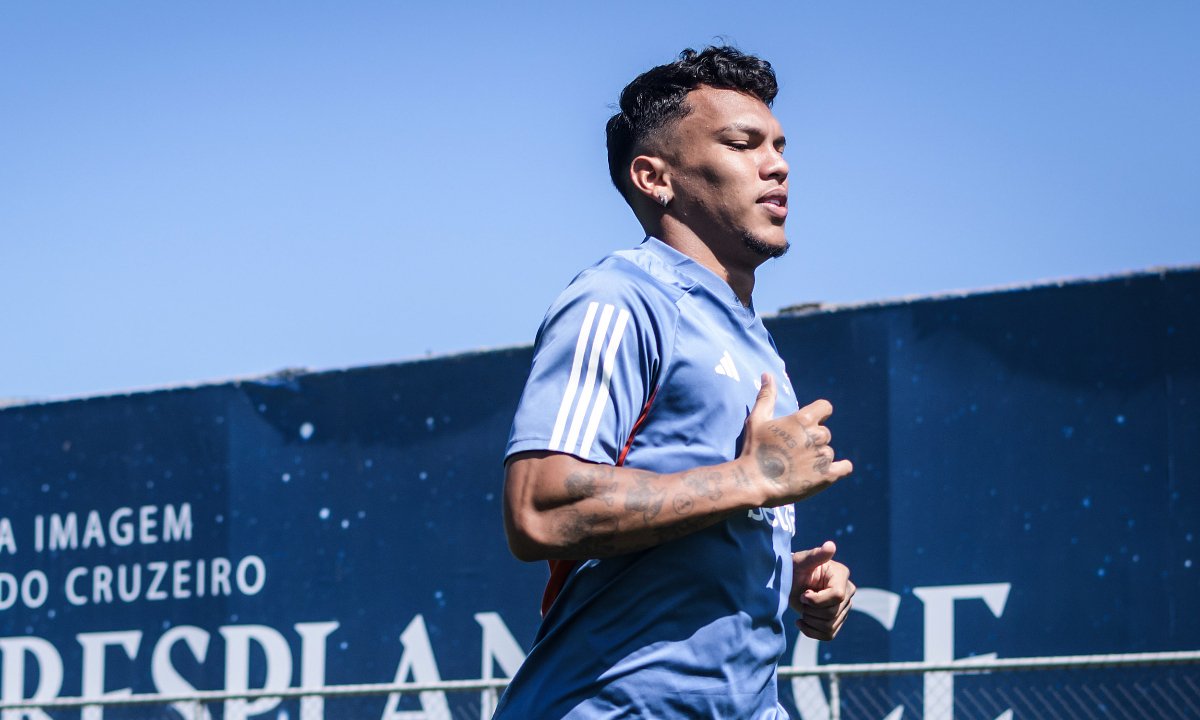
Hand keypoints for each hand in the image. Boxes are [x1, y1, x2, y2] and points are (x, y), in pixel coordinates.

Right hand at [740, 373, 852, 505]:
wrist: (754, 481)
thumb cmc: (754, 448)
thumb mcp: (757, 419)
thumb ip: (766, 396)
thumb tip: (767, 374)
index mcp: (804, 420)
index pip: (826, 407)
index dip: (819, 413)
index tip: (808, 422)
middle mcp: (817, 436)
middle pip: (824, 432)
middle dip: (812, 439)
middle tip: (793, 450)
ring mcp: (823, 456)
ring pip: (827, 451)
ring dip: (817, 456)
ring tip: (797, 466)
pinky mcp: (827, 476)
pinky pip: (845, 468)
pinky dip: (840, 468)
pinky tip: (829, 470)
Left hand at [790, 540, 854, 640]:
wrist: (789, 582)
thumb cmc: (794, 568)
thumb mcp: (800, 561)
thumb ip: (815, 555)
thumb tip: (830, 546)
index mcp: (841, 575)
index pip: (837, 596)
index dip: (817, 600)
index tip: (803, 595)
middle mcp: (847, 591)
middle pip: (832, 613)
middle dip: (811, 610)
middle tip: (801, 600)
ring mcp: (844, 607)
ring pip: (830, 626)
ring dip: (810, 621)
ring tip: (802, 610)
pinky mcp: (837, 620)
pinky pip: (828, 635)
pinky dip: (812, 632)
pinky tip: (800, 623)